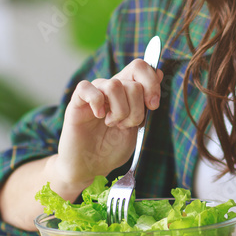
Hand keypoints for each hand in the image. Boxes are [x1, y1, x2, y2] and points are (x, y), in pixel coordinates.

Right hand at [55, 57, 163, 189]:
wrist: (91, 167)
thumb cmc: (111, 148)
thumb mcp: (137, 126)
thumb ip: (146, 102)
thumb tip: (159, 73)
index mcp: (126, 92)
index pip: (139, 67)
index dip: (151, 83)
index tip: (153, 106)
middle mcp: (110, 88)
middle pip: (132, 82)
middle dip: (136, 109)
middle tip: (126, 125)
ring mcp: (94, 94)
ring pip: (114, 85)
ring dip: (119, 110)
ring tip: (111, 124)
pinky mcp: (77, 102)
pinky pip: (87, 88)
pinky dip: (97, 102)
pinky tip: (99, 116)